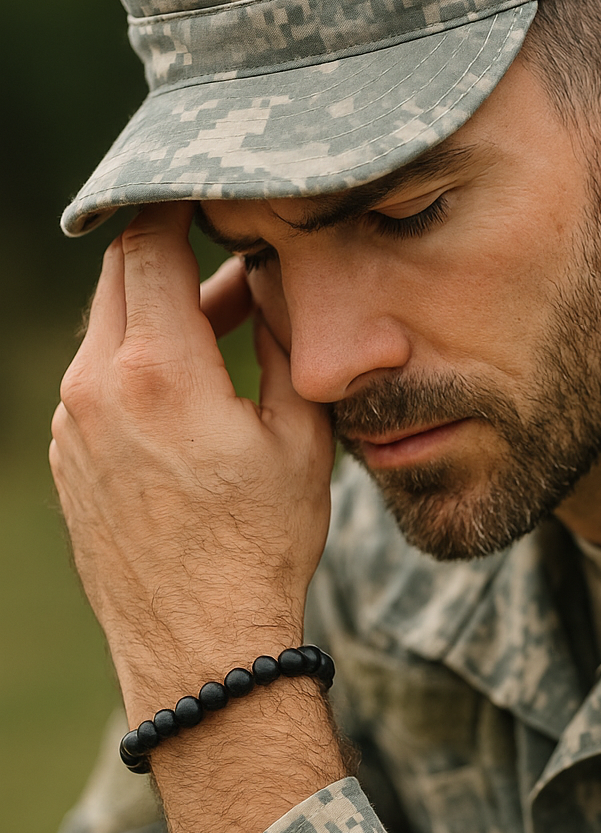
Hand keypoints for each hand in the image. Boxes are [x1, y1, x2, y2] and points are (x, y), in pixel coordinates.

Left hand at [50, 203, 335, 725]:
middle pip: (118, 276)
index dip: (178, 203)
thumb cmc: (260, 545)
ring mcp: (71, 424)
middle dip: (169, 253)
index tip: (210, 188)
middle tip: (227, 253)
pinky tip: (190, 387)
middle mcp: (96, 387)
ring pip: (106, 329)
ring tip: (225, 328)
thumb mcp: (300, 439)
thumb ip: (285, 346)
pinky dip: (137, 361)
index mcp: (157, 371)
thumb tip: (274, 285)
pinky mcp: (67, 456)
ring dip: (157, 312)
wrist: (199, 644)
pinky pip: (96, 379)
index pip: (149, 244)